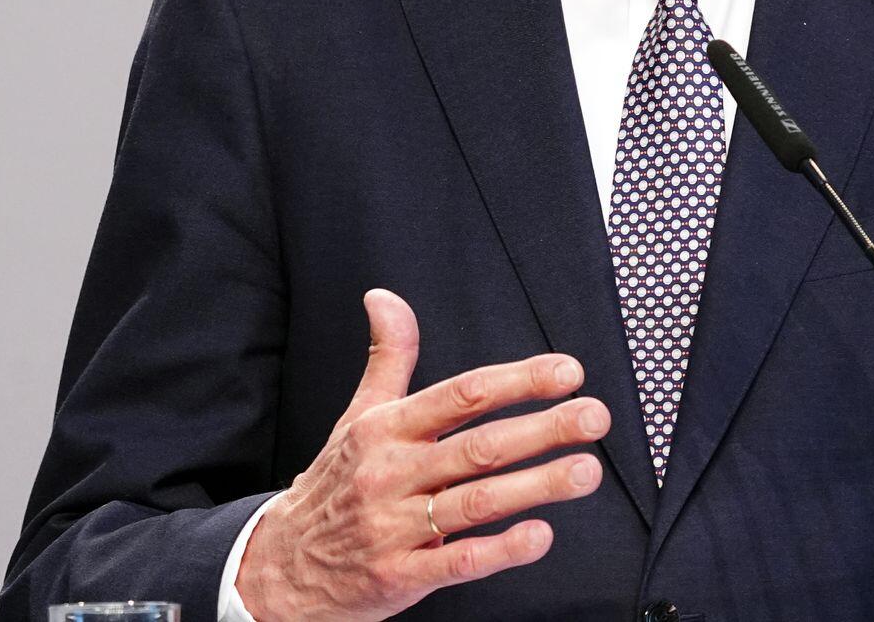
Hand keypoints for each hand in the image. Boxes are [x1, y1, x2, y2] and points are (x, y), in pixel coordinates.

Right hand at [235, 288, 609, 621]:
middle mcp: (393, 473)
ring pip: (477, 501)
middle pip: (479, 446)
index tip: (567, 371)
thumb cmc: (335, 485)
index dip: (519, 380)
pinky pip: (457, 562)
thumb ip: (387, 357)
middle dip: (544, 429)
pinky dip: (501, 550)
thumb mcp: (357, 417)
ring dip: (537, 486)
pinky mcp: (400, 575)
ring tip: (585, 471)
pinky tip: (539, 536)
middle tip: (594, 417)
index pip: (462, 394)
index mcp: (387, 430)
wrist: (280, 567)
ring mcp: (395, 526)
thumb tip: (385, 298)